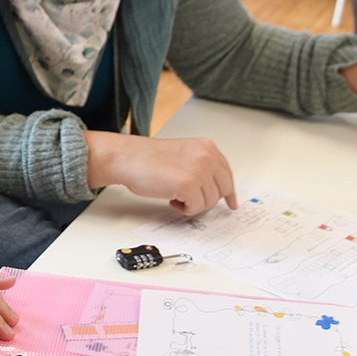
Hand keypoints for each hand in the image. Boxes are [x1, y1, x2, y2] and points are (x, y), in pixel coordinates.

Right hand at [84, 131, 236, 215]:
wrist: (127, 157)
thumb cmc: (147, 158)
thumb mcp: (183, 153)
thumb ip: (200, 165)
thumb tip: (211, 187)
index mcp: (206, 146)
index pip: (227, 173)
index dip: (227, 191)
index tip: (230, 201)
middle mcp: (206, 156)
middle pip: (223, 189)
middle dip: (208, 200)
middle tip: (191, 202)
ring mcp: (199, 170)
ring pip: (210, 202)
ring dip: (192, 204)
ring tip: (175, 195)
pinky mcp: (188, 184)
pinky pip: (196, 207)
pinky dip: (184, 209)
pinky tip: (171, 199)